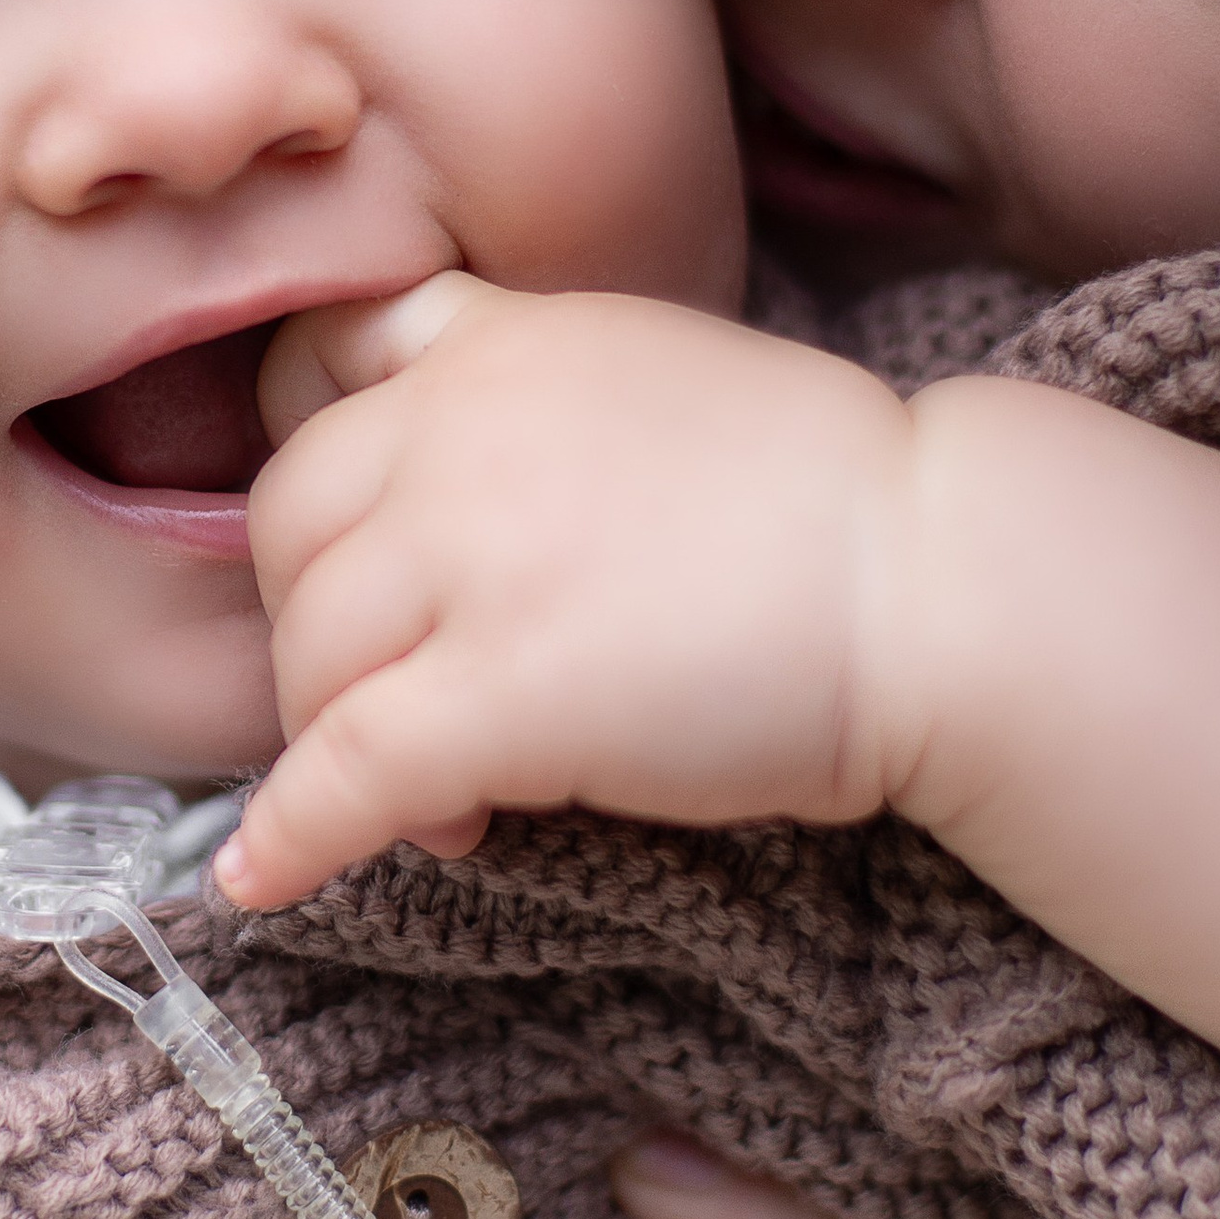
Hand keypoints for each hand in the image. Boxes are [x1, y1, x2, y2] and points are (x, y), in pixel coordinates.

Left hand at [218, 274, 919, 908]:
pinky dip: (292, 833)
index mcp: (499, 339)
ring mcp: (473, 553)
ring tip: (441, 801)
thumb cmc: (828, 503)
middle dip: (318, 629)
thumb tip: (434, 524)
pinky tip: (271, 880)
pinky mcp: (500, 689)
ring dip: (337, 741)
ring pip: (308, 656)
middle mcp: (459, 424)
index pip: (310, 370)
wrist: (948, 580)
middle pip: (286, 528)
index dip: (308, 476)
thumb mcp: (648, 374)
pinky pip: (342, 768)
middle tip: (403, 705)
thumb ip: (525, 408)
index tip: (342, 553)